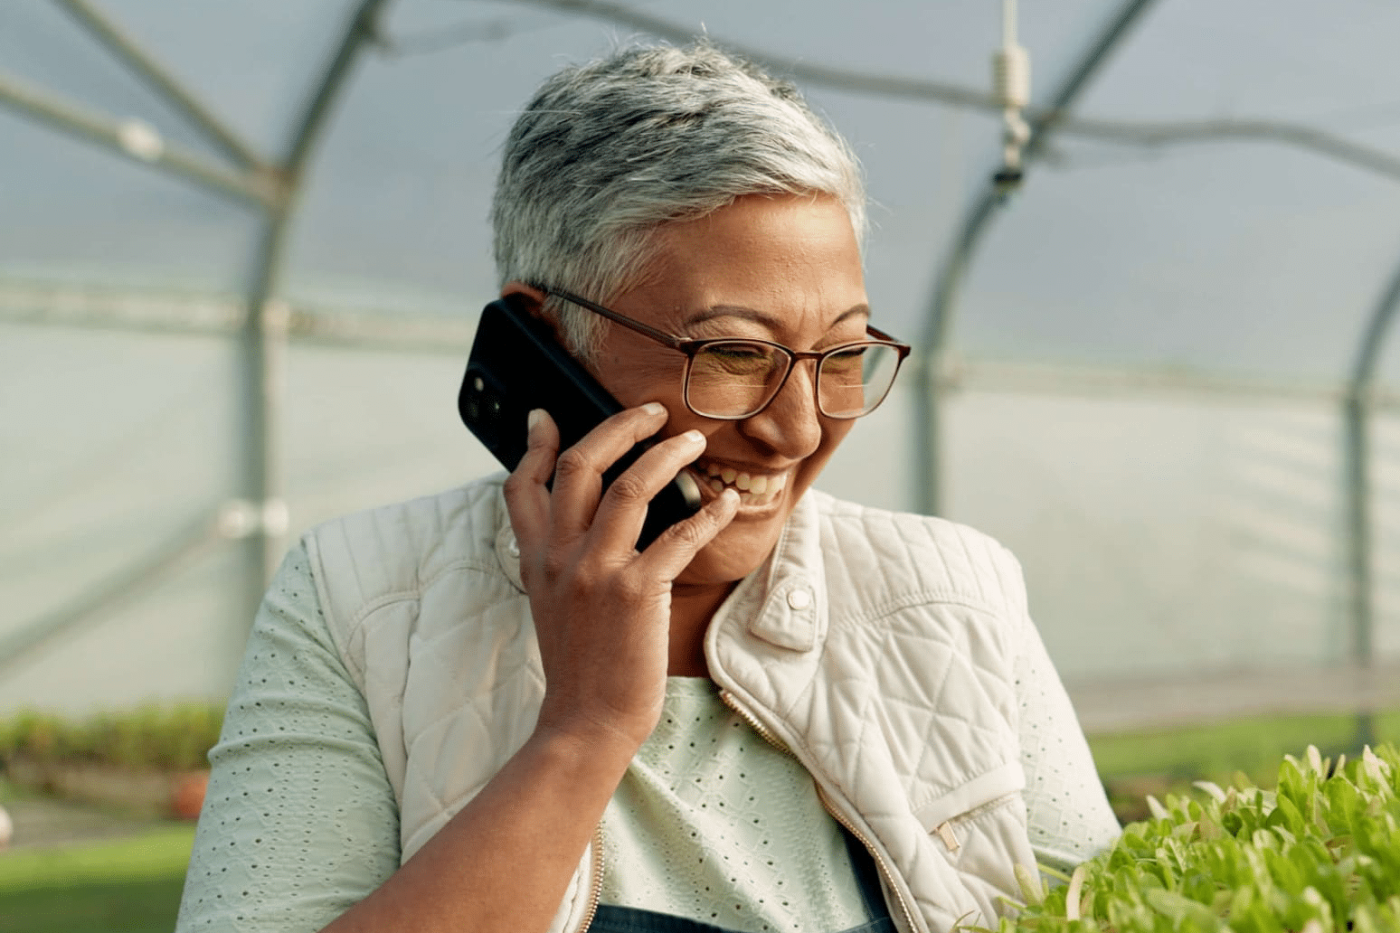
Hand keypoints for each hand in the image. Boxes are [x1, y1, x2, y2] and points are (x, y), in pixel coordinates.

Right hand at [502, 403, 739, 750]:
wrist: (585, 724)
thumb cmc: (581, 669)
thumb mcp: (552, 607)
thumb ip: (560, 563)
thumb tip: (583, 527)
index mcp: (537, 560)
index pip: (522, 486)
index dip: (535, 445)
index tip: (546, 415)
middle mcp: (561, 558)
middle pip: (582, 465)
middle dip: (619, 426)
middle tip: (652, 411)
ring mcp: (597, 572)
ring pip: (630, 485)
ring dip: (666, 454)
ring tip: (693, 440)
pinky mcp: (637, 593)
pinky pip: (679, 535)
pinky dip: (708, 513)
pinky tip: (725, 503)